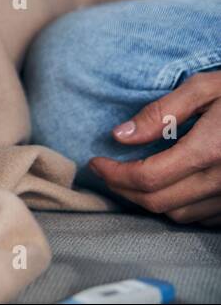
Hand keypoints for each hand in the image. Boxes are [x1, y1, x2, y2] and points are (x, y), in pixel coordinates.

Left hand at [89, 70, 220, 225]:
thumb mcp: (203, 87)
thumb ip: (160, 112)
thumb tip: (119, 136)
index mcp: (210, 150)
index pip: (148, 177)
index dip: (114, 174)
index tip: (96, 162)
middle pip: (157, 201)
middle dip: (122, 189)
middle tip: (106, 171)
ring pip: (177, 214)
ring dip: (146, 200)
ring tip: (129, 177)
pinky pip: (200, 216)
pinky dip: (174, 204)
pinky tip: (163, 184)